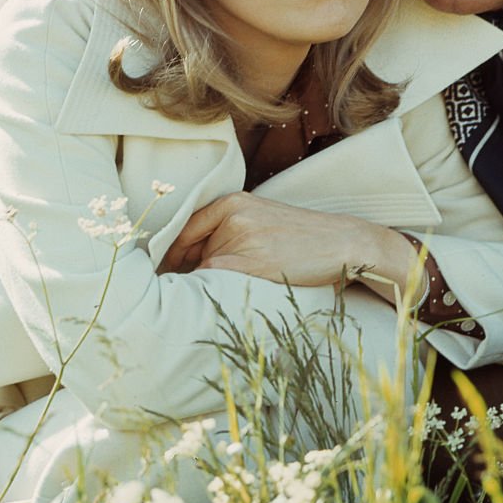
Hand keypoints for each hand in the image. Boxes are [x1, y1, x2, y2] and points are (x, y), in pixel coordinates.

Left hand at [159, 192, 413, 292]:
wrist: (342, 244)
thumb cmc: (302, 238)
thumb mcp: (262, 220)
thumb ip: (227, 232)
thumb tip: (189, 265)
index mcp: (232, 202)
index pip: (182, 228)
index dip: (166, 254)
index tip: (160, 273)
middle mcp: (232, 215)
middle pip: (188, 252)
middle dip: (183, 273)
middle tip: (176, 294)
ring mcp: (241, 238)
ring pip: (201, 270)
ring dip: (200, 287)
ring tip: (217, 299)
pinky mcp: (251, 262)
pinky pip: (214, 282)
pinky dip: (210, 293)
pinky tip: (224, 301)